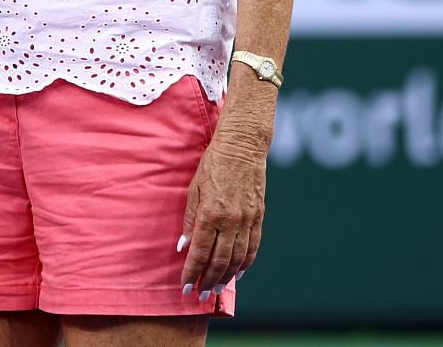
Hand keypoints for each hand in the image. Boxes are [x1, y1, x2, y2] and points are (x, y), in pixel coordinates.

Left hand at [179, 126, 267, 298]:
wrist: (242, 147)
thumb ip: (189, 220)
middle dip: (208, 281)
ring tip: (216, 289)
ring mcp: (247, 220)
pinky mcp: (259, 217)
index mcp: (211, 214)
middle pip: (219, 261)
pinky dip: (245, 264)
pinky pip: (253, 247)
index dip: (192, 273)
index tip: (185, 287)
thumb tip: (183, 248)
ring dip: (226, 277)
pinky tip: (237, 273)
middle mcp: (231, 221)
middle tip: (200, 295)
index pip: (200, 252)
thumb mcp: (193, 189)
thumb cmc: (213, 164)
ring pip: (238, 259)